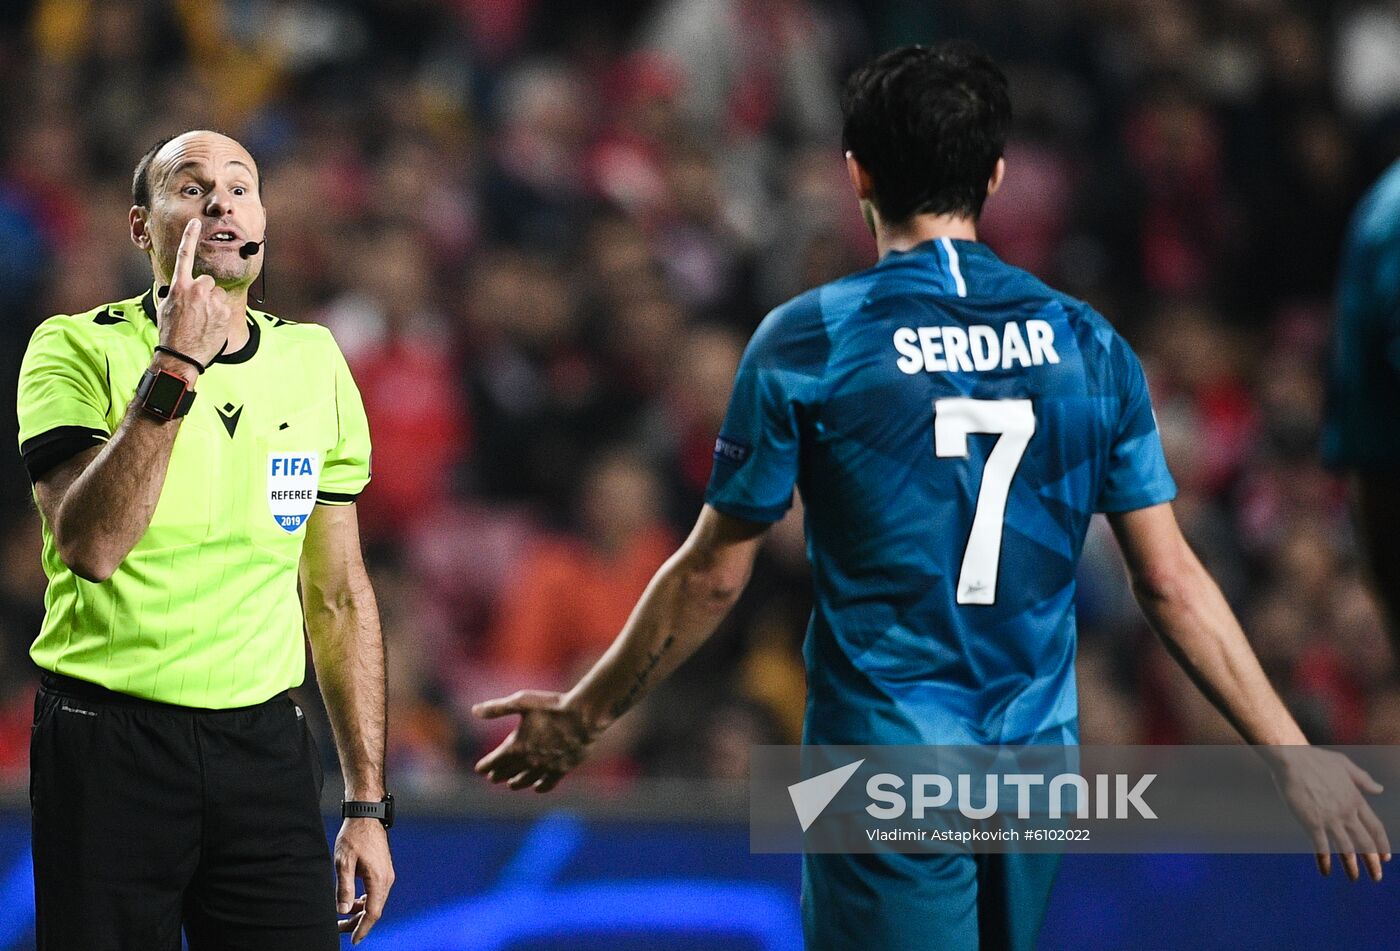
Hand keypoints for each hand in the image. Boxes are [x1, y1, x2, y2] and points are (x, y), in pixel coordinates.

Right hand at [157, 219, 231, 366]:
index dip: (189, 237)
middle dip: (204, 293)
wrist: (180, 355)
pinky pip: (224, 307)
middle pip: (207, 281)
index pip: (184, 256)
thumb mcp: (167, 307)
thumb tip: (182, 288)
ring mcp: (211, 299)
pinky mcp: (224, 310)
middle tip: (196, 311)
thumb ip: (177, 292)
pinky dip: (219, 315)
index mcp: (178, 286)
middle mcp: (196, 289)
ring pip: (216, 295)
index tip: (196, 222)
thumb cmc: (170, 332)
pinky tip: (210, 327)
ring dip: (212, 304)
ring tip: (202, 321)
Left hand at [333, 817, 393, 944]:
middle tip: (339, 929)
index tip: (353, 940)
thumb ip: (344, 887)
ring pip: (375, 901)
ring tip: (343, 917)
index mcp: (378, 880)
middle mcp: (387, 879)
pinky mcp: (383, 869)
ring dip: (360, 911)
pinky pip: (376, 892)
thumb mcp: (344, 862)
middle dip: (358, 922)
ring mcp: (387, 874)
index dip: (362, 929)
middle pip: (374, 909)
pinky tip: (353, 901)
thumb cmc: (354, 836)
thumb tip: (343, 910)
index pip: (372, 912)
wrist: (366, 815)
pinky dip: (365, 901)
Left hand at [473, 690, 595, 791]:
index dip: (484, 766)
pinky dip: (539, 787)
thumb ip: (496, 708)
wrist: (583, 716)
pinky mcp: (562, 770)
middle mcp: (528, 760)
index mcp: (515, 746)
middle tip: (492, 777)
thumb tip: (474, 711)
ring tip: (512, 785)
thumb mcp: (522, 701)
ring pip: (525, 780)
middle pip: (508, 772)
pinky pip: (547, 783)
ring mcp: (545, 767)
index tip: (479, 769)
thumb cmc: (552, 706)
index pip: (493, 762)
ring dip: (516, 783)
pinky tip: (537, 787)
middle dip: (498, 775)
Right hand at [1268, 747, 1390, 881]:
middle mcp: (1346, 813)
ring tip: (1354, 878)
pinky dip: (1324, 861)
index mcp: (1355, 799)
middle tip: (1377, 877)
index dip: (1382, 845)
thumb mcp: (1344, 765)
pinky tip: (1325, 871)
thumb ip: (1363, 779)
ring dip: (1351, 866)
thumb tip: (1380, 789)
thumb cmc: (1315, 759)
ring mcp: (1330, 819)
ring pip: (1346, 849)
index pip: (1375, 828)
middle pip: (1365, 843)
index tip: (1385, 858)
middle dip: (1373, 862)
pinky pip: (1321, 847)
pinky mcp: (1312, 823)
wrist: (1291, 759)